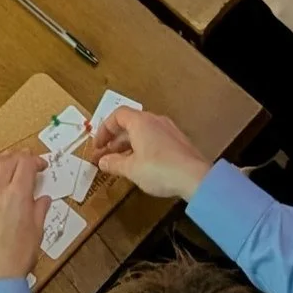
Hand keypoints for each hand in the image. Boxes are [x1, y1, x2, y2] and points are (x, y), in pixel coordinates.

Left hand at [0, 148, 43, 282]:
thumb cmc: (18, 258)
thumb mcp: (37, 233)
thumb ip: (39, 211)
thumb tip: (43, 199)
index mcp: (18, 196)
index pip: (26, 166)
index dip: (36, 161)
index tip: (42, 166)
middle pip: (8, 164)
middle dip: (20, 157)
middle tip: (28, 159)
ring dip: (0, 161)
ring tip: (7, 160)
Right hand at [89, 108, 210, 202]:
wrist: (195, 177)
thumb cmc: (160, 169)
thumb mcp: (131, 169)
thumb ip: (114, 163)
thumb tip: (102, 161)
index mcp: (141, 122)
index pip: (117, 115)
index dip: (104, 129)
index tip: (97, 146)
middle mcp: (155, 121)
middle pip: (129, 124)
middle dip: (114, 140)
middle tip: (104, 156)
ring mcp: (169, 130)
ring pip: (142, 133)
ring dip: (128, 146)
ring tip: (119, 163)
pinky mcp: (178, 142)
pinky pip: (154, 140)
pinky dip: (142, 148)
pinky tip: (139, 165)